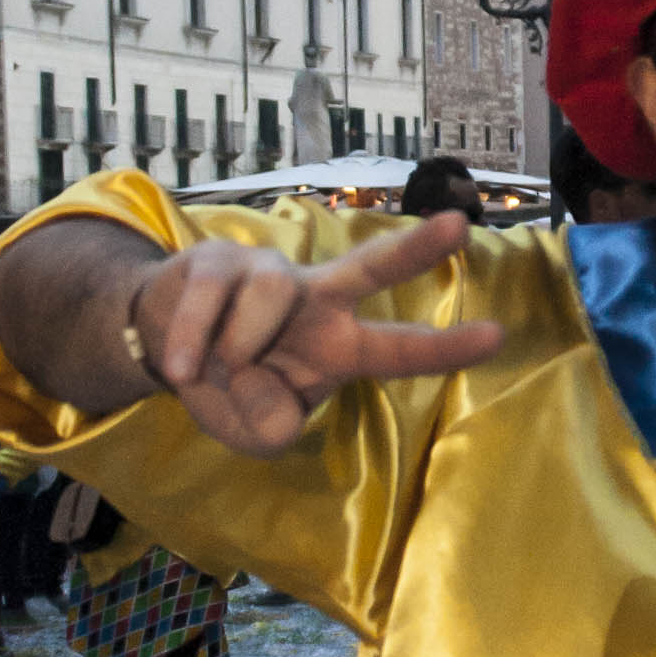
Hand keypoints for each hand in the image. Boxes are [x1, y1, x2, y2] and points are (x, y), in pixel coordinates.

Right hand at [128, 213, 503, 456]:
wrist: (158, 342)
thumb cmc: (226, 382)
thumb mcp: (249, 428)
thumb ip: (268, 430)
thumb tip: (280, 416)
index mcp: (337, 346)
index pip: (397, 349)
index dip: (445, 347)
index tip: (497, 336)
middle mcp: (315, 301)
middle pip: (370, 266)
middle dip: (415, 248)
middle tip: (460, 227)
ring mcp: (267, 275)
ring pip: (270, 297)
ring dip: (237, 348)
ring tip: (215, 370)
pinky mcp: (218, 262)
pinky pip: (211, 300)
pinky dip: (190, 343)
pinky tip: (180, 368)